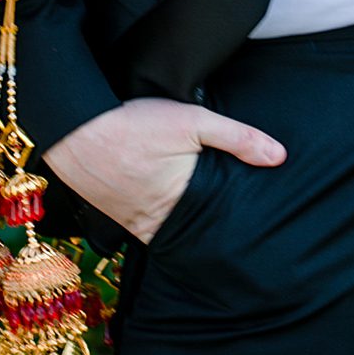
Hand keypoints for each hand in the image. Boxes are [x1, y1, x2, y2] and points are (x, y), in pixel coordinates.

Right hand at [43, 98, 285, 243]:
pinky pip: (141, 225)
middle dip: (208, 230)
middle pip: (189, 233)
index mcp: (178, 204)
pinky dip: (156, 219)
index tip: (250, 230)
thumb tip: (280, 157)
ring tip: (203, 217)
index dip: (231, 227)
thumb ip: (238, 139)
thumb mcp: (193, 121)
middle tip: (232, 228)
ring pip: (165, 231)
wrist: (73, 126)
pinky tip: (169, 209)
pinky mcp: (113, 214)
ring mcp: (129, 222)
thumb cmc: (134, 122)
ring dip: (181, 225)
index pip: (213, 227)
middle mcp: (152, 222)